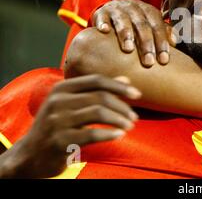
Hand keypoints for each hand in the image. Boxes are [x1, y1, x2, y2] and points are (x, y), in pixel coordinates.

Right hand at [0, 75, 140, 177]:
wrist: (30, 155)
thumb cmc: (57, 126)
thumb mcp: (73, 104)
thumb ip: (97, 91)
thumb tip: (126, 79)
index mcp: (61, 89)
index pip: (97, 80)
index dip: (119, 86)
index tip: (137, 94)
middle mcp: (57, 102)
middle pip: (100, 97)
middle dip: (123, 106)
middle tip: (134, 117)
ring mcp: (57, 121)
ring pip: (98, 113)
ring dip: (119, 120)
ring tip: (129, 126)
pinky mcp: (59, 141)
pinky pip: (92, 134)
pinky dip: (110, 134)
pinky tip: (120, 135)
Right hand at [92, 0, 176, 66]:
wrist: (114, 8)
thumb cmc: (137, 22)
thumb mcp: (152, 24)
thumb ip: (164, 31)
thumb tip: (176, 42)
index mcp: (150, 12)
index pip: (158, 27)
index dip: (162, 43)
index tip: (164, 61)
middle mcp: (135, 8)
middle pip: (142, 26)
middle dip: (146, 44)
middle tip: (149, 62)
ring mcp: (118, 9)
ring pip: (123, 21)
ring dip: (126, 34)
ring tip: (128, 49)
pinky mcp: (102, 12)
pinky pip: (102, 17)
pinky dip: (103, 23)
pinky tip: (104, 31)